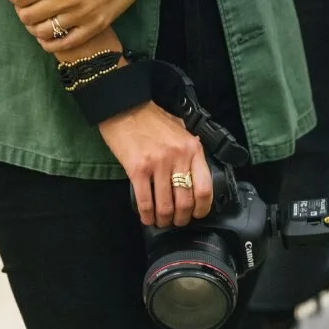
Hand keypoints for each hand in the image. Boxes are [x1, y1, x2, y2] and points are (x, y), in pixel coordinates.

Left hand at [6, 0, 181, 54]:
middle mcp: (68, 1)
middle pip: (29, 16)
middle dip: (21, 10)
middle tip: (25, 3)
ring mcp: (82, 17)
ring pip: (44, 33)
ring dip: (33, 27)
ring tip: (36, 17)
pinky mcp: (95, 27)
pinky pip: (66, 45)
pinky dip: (51, 44)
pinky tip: (47, 35)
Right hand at [100, 102, 213, 228]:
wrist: (124, 106)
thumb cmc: (151, 118)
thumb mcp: (180, 129)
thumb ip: (189, 150)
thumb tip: (196, 170)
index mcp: (192, 149)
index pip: (204, 188)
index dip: (202, 209)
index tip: (196, 214)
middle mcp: (178, 157)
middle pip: (185, 202)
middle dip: (181, 219)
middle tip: (176, 222)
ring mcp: (158, 164)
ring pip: (166, 206)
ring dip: (163, 220)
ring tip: (160, 221)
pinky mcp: (137, 169)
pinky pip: (145, 202)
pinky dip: (146, 215)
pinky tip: (146, 218)